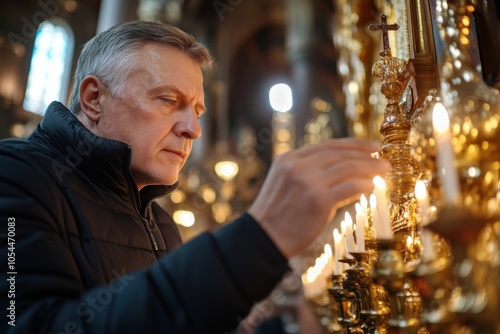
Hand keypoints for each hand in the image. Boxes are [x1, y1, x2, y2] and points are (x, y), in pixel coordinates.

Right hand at [248, 138, 390, 258]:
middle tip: (383, 158)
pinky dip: (365, 185)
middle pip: (340, 154)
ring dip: (370, 167)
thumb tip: (343, 171)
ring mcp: (308, 181)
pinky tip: (373, 186)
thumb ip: (308, 173)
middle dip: (366, 154)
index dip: (352, 144)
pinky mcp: (319, 199)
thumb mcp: (286, 184)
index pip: (327, 145)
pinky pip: (351, 187)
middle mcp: (298, 165)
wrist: (263, 239)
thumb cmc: (276, 216)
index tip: (370, 146)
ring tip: (384, 169)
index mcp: (288, 158)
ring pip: (348, 167)